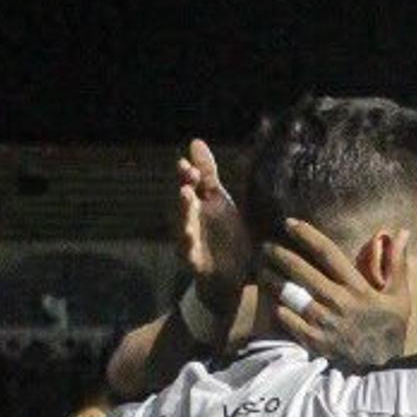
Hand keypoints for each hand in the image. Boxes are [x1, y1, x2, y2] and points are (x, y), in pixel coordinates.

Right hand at [175, 139, 247, 315]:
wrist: (233, 274)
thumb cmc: (223, 234)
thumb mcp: (219, 200)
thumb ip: (207, 173)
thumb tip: (194, 141)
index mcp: (197, 204)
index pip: (189, 185)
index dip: (187, 176)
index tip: (187, 165)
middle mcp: (189, 221)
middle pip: (183, 206)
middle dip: (184, 194)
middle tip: (186, 183)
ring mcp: (190, 242)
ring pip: (183, 228)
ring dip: (183, 215)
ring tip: (185, 200)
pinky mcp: (195, 263)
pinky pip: (189, 254)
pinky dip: (187, 246)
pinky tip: (187, 236)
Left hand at [258, 220, 416, 367]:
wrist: (385, 366)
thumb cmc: (391, 328)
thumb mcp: (400, 296)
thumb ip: (396, 263)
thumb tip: (401, 231)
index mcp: (357, 287)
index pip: (327, 253)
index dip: (306, 235)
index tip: (289, 223)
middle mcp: (338, 302)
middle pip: (302, 271)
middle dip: (280, 254)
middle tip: (266, 246)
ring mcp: (324, 323)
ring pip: (291, 295)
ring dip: (273, 280)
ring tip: (262, 270)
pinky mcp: (315, 341)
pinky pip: (289, 321)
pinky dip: (279, 309)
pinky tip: (271, 301)